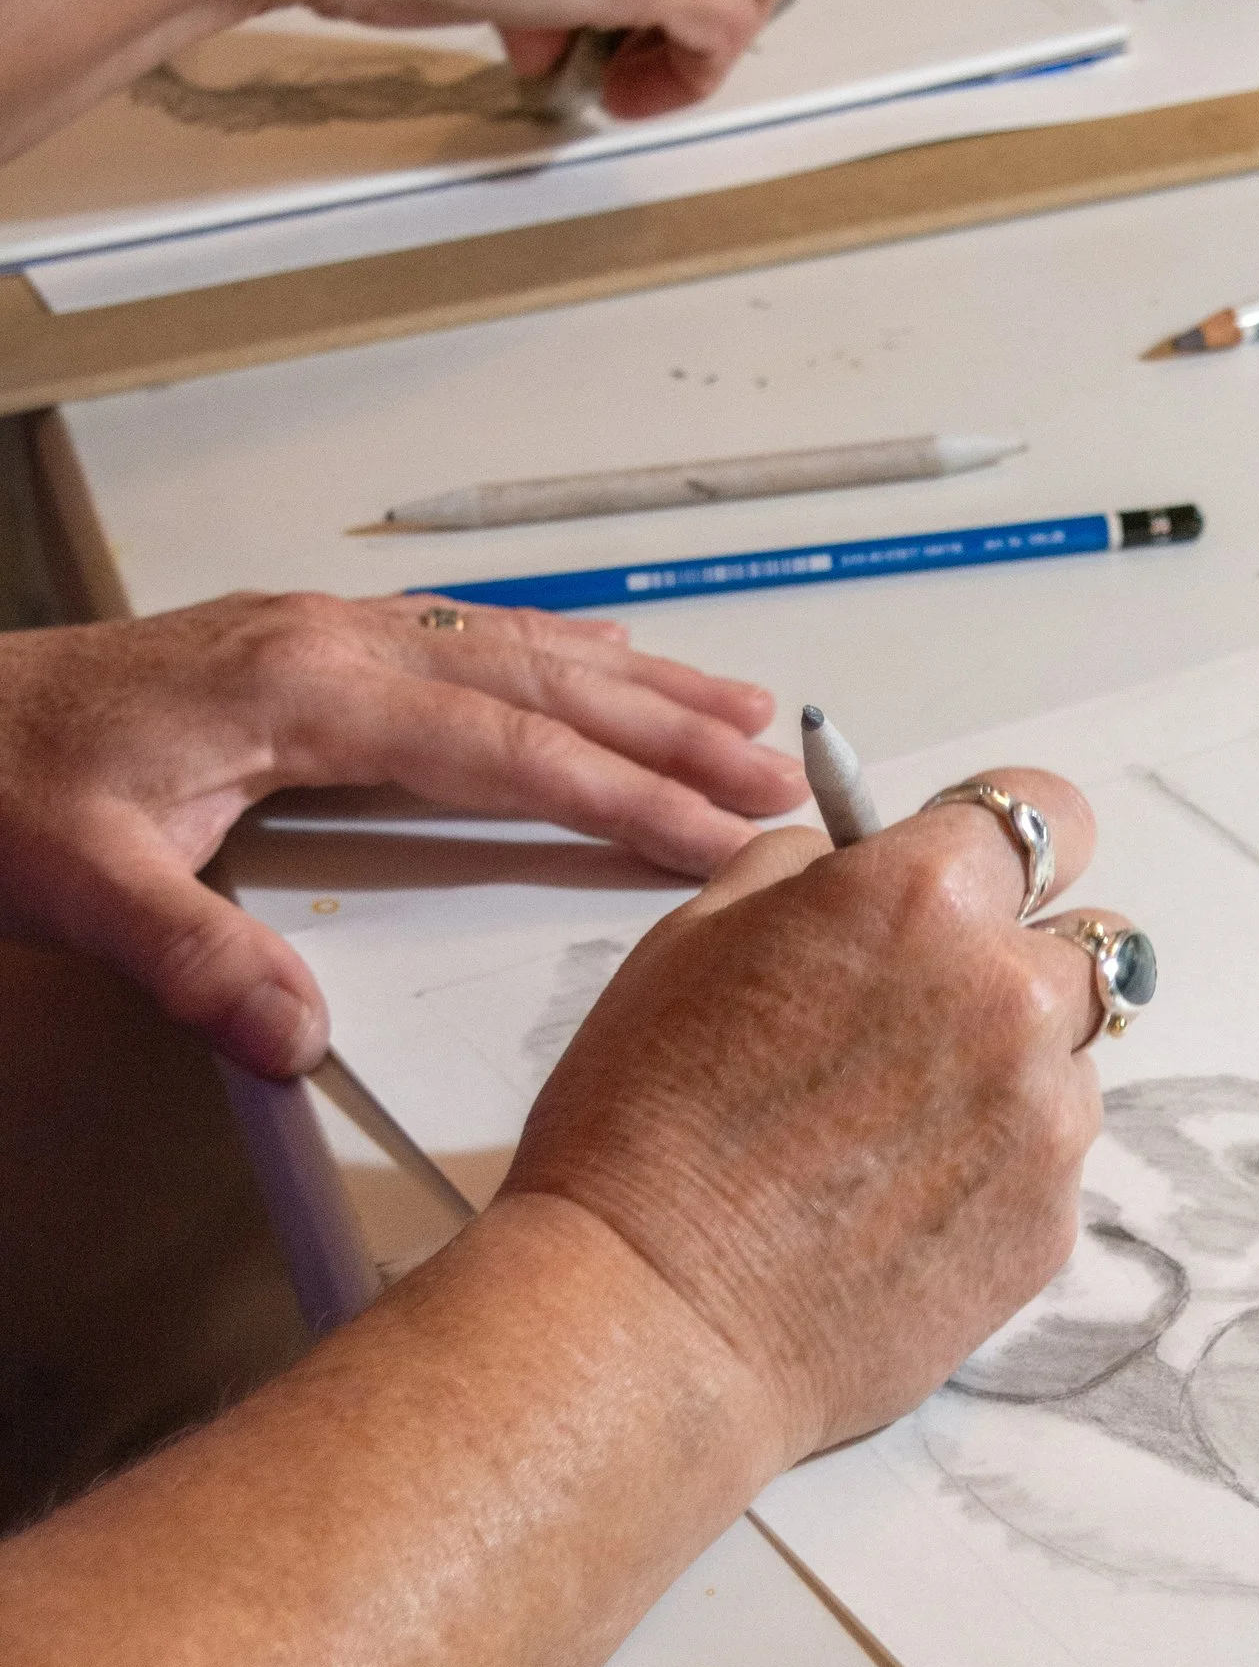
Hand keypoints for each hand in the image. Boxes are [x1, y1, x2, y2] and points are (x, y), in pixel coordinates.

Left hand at [0, 593, 806, 1075]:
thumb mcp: (71, 882)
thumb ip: (189, 956)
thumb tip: (294, 1033)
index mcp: (302, 687)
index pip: (506, 749)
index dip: (624, 794)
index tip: (720, 833)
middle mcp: (329, 642)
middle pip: (542, 684)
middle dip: (672, 731)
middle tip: (779, 770)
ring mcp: (321, 632)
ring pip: (519, 648)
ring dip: (638, 682)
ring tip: (741, 704)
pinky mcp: (304, 643)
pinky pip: (470, 634)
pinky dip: (561, 650)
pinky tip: (602, 658)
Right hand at [504, 788, 1115, 1468]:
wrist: (651, 1322)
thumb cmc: (640, 1132)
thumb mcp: (691, 941)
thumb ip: (806, 875)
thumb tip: (857, 861)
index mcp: (925, 900)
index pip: (1046, 816)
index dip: (1015, 845)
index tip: (990, 876)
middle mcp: (1012, 996)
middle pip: (1090, 941)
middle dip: (1023, 961)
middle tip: (928, 1015)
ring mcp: (1047, 1117)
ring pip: (1073, 1059)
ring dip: (1014, 1070)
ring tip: (894, 1130)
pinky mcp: (1054, 1222)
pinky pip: (1051, 1162)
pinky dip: (997, 1167)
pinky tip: (899, 1203)